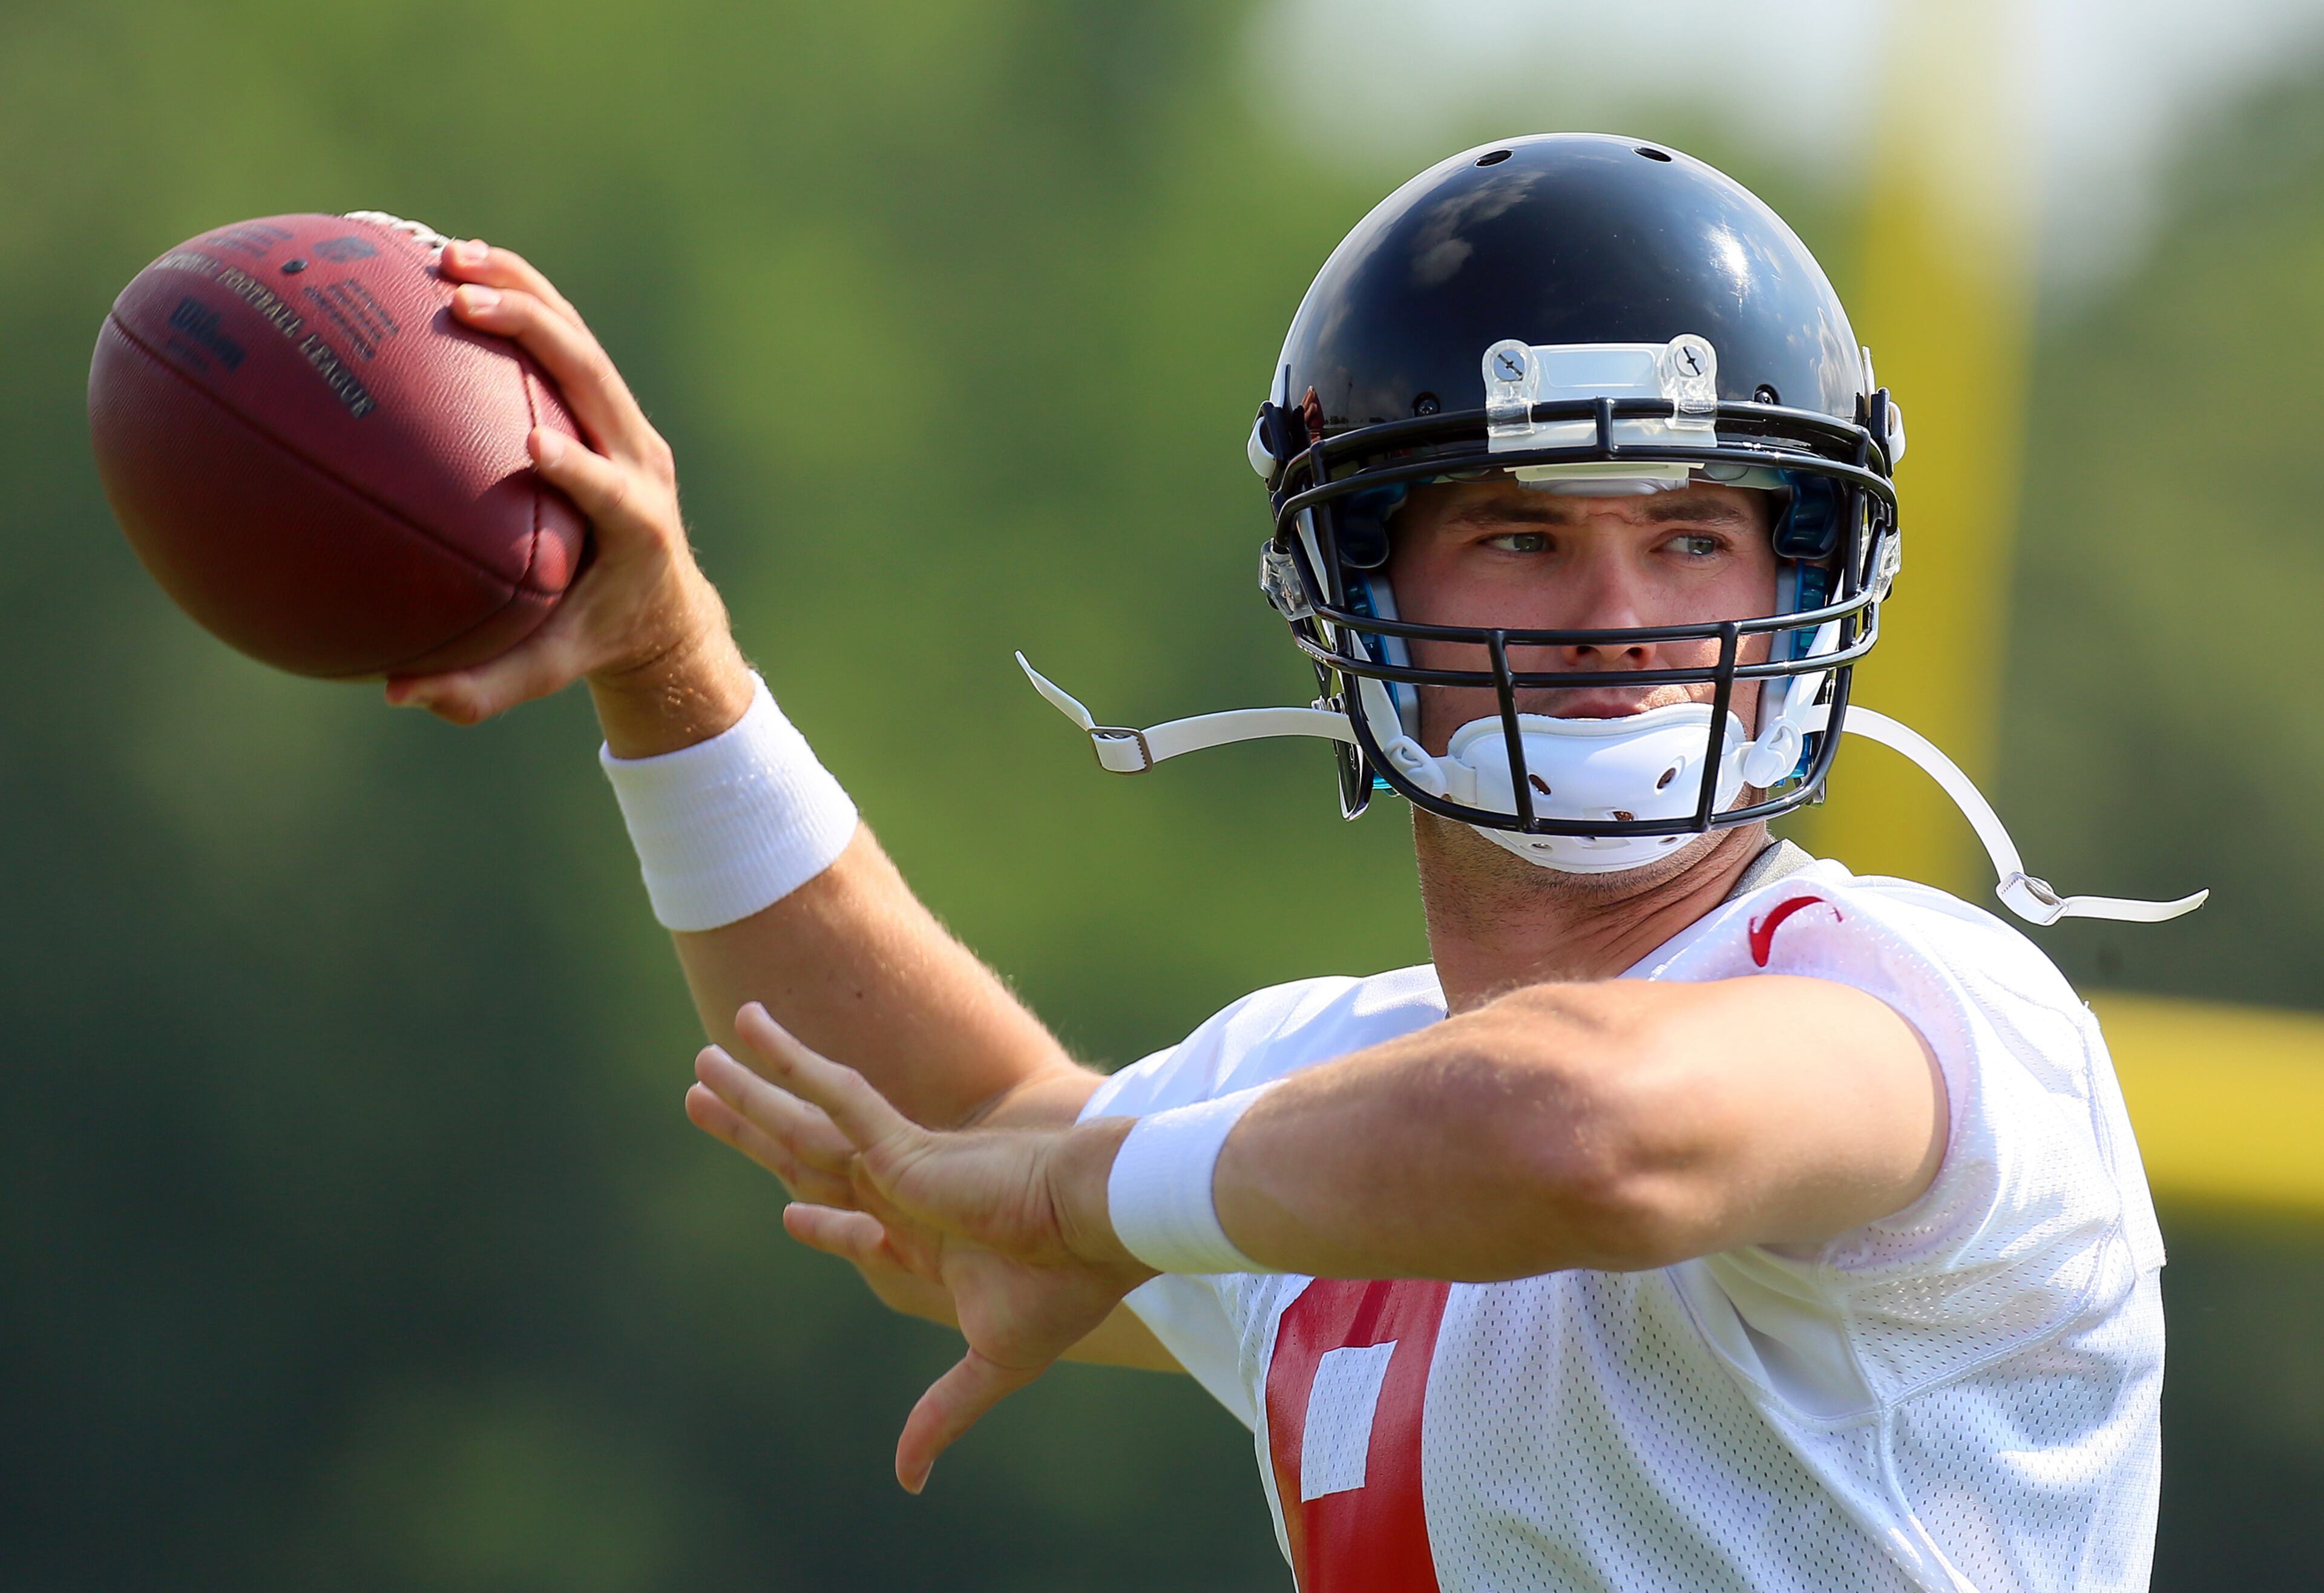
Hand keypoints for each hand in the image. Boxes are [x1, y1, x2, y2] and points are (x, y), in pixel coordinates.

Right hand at [386, 239, 752, 749]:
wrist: (665, 607)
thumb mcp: (547, 671)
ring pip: (579, 341)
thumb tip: (397, 692)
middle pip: (596, 380)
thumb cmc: (596, 639)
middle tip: (460, 301)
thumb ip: (481, 686)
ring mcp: (627, 426)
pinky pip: (562, 339)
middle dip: (535, 334)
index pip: (613, 489)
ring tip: (447, 253)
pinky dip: (515, 297)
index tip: (535, 448)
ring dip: (520, 291)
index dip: (583, 466)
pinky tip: (446, 261)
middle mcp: (641, 462)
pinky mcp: (608, 408)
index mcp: (638, 527)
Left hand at [687, 1004, 1152, 1491]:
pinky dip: (793, 1066)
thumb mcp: (996, 1363)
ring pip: (804, 1127)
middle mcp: (904, 1195)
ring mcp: (899, 1167)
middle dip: (756, 1134)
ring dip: (751, 1097)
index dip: (819, 1225)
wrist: (1105, 1231)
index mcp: (928, 1241)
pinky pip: (834, 1097)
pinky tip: (754, 1035)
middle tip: (703, 1101)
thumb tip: (908, 1480)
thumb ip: (943, 1413)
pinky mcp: (903, 1145)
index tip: (788, 1217)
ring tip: (700, 1067)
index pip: (857, 1226)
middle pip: (809, 1162)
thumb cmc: (1069, 1289)